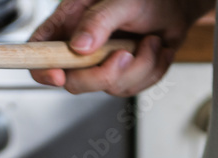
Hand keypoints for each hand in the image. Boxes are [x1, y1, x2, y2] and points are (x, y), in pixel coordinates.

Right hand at [29, 0, 205, 95]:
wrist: (176, 6)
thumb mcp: (121, 0)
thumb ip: (98, 21)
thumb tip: (79, 46)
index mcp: (69, 23)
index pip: (41, 50)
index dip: (42, 68)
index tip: (58, 75)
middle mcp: (83, 48)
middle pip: (75, 82)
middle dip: (104, 74)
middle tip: (125, 54)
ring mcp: (103, 64)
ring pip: (111, 87)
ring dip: (139, 67)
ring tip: (150, 41)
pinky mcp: (124, 76)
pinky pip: (134, 88)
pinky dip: (152, 69)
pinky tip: (156, 49)